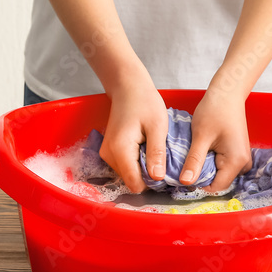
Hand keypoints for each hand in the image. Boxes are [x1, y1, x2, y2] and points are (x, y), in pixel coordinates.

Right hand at [99, 65, 168, 193]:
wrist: (128, 87)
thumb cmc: (144, 102)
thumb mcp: (157, 126)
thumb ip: (156, 153)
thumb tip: (157, 178)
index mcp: (120, 150)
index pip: (134, 183)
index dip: (152, 181)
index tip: (164, 169)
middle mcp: (109, 155)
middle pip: (131, 180)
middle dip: (148, 174)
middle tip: (162, 156)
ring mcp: (107, 154)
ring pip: (128, 174)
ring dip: (143, 168)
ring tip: (153, 149)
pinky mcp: (109, 151)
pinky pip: (125, 166)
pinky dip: (137, 161)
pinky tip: (145, 147)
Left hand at [179, 86, 252, 193]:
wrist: (227, 93)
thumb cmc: (215, 111)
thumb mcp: (200, 137)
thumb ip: (194, 161)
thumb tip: (185, 182)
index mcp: (236, 162)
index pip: (215, 187)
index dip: (198, 183)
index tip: (183, 173)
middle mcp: (243, 164)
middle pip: (217, 181)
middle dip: (201, 175)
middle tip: (186, 160)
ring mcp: (241, 159)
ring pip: (218, 173)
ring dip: (204, 167)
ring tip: (194, 152)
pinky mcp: (236, 153)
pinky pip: (221, 164)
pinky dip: (209, 160)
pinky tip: (201, 149)